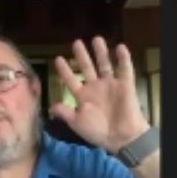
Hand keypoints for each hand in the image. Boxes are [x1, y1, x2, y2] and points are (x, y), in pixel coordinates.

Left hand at [51, 37, 150, 153]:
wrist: (121, 138)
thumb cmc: (98, 131)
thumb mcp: (77, 123)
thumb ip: (65, 113)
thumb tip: (51, 105)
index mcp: (83, 96)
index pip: (71, 80)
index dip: (65, 70)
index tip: (58, 59)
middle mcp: (95, 87)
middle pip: (87, 68)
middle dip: (81, 56)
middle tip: (76, 42)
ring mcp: (110, 85)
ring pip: (104, 65)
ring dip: (101, 53)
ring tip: (96, 39)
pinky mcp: (125, 85)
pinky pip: (125, 69)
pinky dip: (123, 59)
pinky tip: (120, 47)